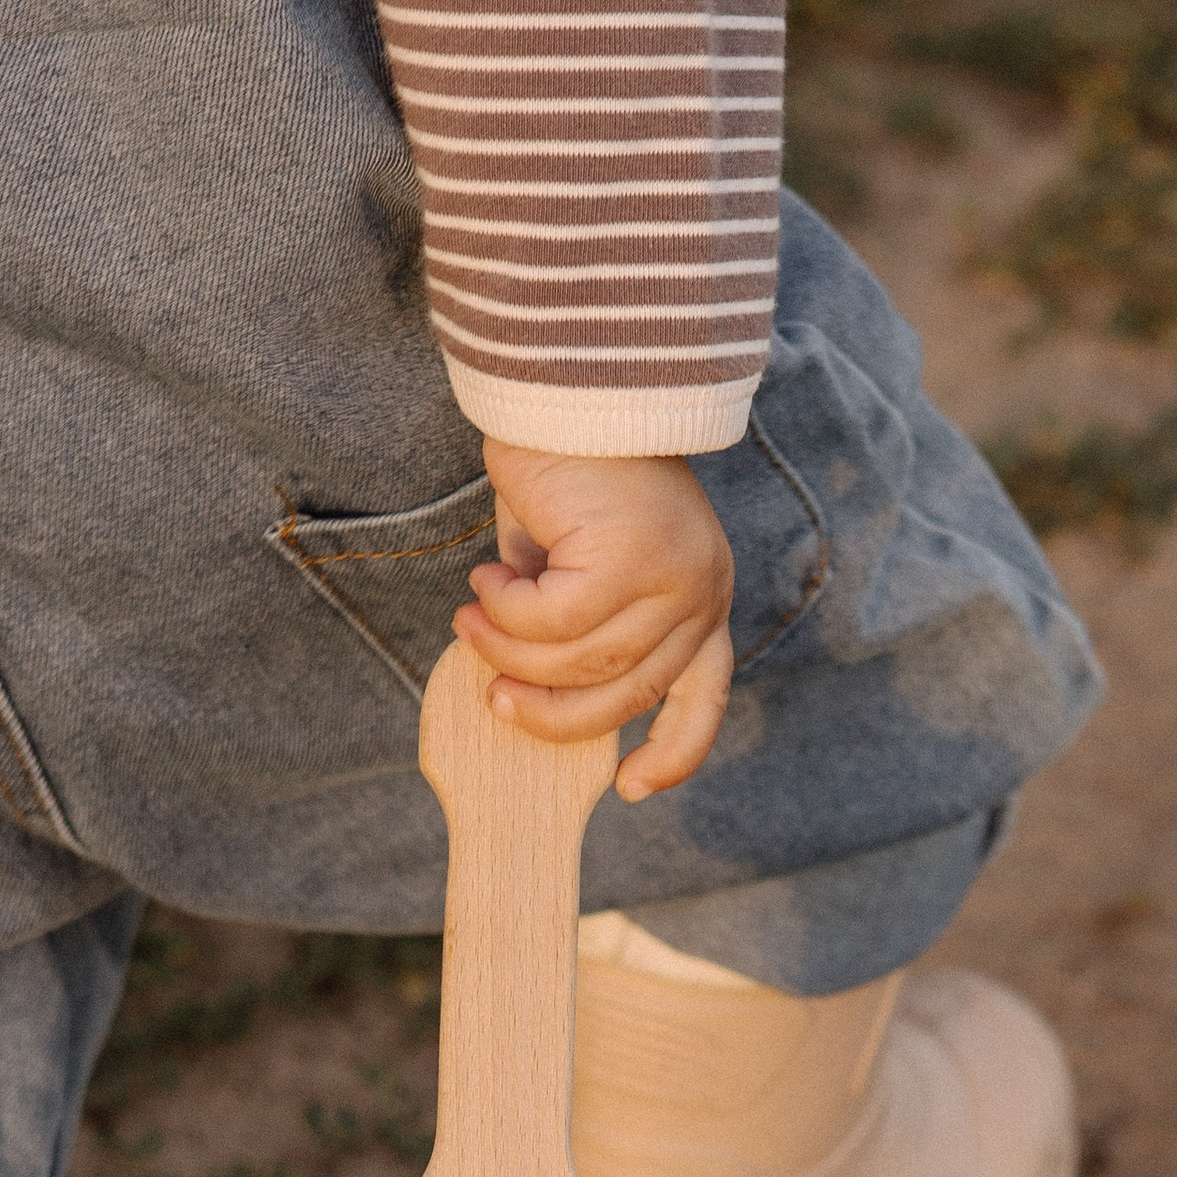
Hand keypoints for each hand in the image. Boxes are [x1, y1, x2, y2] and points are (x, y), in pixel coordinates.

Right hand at [454, 441, 734, 801]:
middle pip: (626, 695)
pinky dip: (506, 610)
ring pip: (583, 660)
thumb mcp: (578, 568)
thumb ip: (574, 630)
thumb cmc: (569, 477)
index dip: (674, 755)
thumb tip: (526, 698)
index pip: (703, 700)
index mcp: (702, 603)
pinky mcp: (633, 557)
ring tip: (473, 615)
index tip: (631, 788)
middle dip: (551, 712)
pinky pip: (553, 620)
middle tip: (494, 697)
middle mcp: (703, 594)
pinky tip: (487, 575)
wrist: (568, 388)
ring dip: (512, 651)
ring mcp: (676, 577)